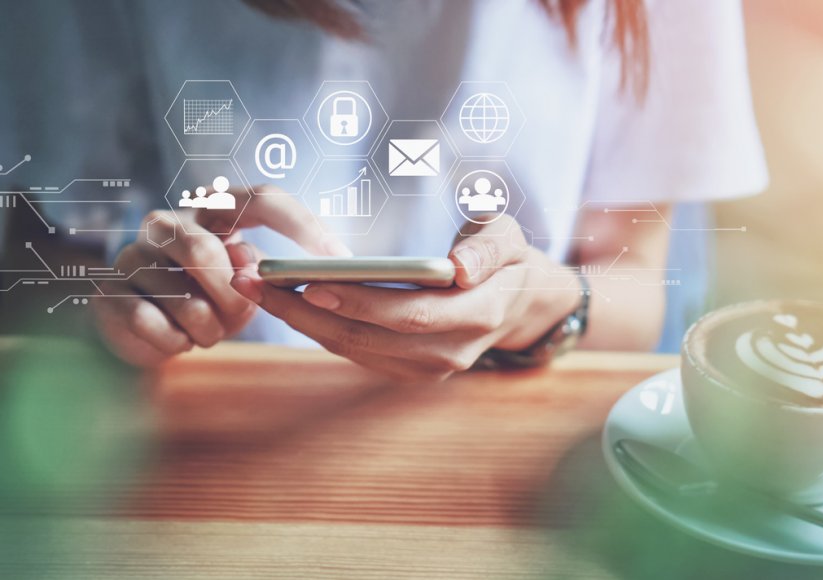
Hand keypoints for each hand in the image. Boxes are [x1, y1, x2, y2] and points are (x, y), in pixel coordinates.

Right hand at [93, 186, 346, 365]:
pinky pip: (150, 323)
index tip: (339, 261)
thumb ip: (268, 273)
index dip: (304, 228)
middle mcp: (169, 222)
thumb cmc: (210, 298)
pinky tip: (177, 341)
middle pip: (205, 251)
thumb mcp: (248, 283)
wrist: (147, 329)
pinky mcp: (109, 292)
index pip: (265, 199)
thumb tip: (273, 270)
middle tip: (236, 317)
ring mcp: (134, 255)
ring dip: (206, 329)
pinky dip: (174, 343)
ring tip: (205, 333)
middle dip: (230, 296)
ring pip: (181, 297)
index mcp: (214, 210)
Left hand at [229, 215, 580, 381]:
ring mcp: (427, 368)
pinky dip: (317, 328)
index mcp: (478, 316)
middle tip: (256, 280)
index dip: (360, 303)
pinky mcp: (407, 369)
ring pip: (353, 348)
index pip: (410, 314)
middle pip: (368, 337)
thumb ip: (489, 248)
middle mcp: (450, 352)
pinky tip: (284, 300)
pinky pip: (354, 351)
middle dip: (307, 310)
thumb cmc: (509, 259)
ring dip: (300, 321)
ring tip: (256, 287)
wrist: (520, 302)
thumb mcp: (512, 237)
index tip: (313, 282)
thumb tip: (460, 269)